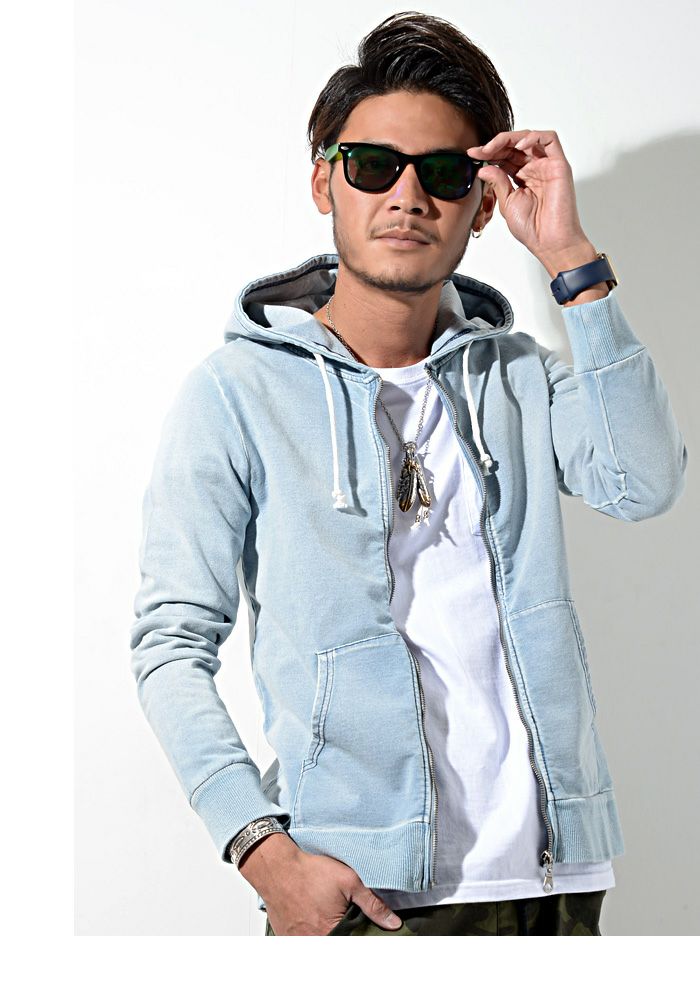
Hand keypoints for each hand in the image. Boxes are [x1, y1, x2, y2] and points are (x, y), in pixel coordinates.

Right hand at [260, 850, 402, 935]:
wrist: (277, 866)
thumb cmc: (311, 872)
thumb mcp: (349, 881)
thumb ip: (373, 904)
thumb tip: (394, 923)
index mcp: (330, 933)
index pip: (351, 943)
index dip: (357, 937)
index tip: (357, 928)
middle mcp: (312, 942)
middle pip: (335, 942)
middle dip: (341, 934)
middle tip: (337, 915)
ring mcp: (296, 941)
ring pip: (317, 942)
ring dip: (324, 933)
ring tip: (322, 915)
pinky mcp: (285, 936)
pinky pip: (301, 941)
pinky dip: (308, 933)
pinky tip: (309, 917)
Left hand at [466, 129, 593, 272]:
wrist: (550, 242)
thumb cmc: (532, 228)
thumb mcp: (507, 203)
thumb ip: (497, 182)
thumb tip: (484, 168)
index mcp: (522, 178)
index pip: (505, 157)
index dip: (489, 153)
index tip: (472, 155)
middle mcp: (535, 169)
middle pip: (515, 145)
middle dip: (495, 145)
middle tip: (479, 151)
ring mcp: (547, 166)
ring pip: (530, 138)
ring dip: (510, 138)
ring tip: (493, 148)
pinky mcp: (559, 165)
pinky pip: (550, 140)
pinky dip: (533, 137)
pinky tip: (517, 147)